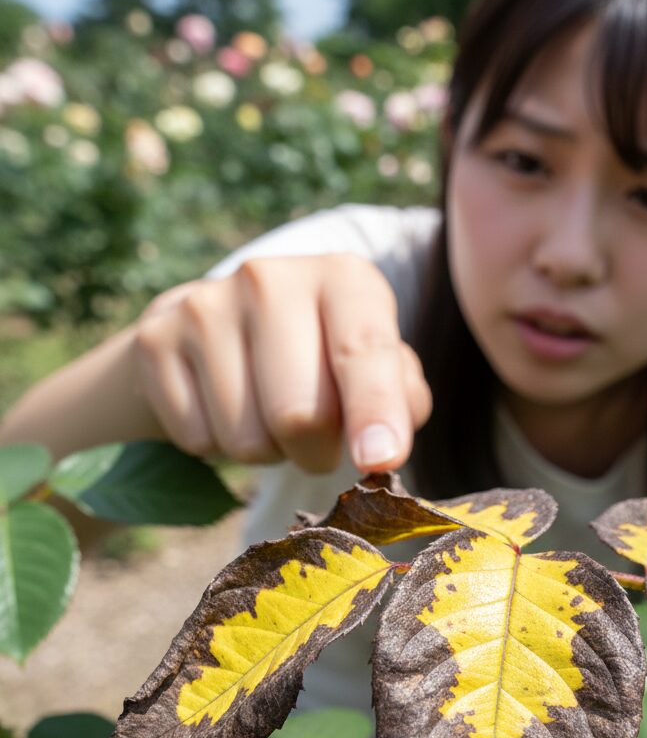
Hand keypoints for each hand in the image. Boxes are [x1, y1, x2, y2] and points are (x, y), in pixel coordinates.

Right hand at [133, 253, 431, 473]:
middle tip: (316, 442)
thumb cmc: (322, 359)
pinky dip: (218, 446)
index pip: (362, 351)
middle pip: (298, 414)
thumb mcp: (377, 366)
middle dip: (316, 453)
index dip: (374, 410)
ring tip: (268, 415)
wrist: (221, 332)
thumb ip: (401, 399)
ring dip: (267, 452)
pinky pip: (198, 440)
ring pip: (246, 439)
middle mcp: (270, 278)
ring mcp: (205, 305)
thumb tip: (384, 442)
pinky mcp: (155, 339)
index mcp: (343, 278)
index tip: (380, 459)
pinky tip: (224, 408)